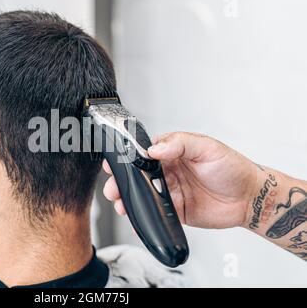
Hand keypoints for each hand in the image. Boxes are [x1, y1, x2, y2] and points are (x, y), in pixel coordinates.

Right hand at [103, 132, 260, 228]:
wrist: (249, 198)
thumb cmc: (232, 168)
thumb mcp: (208, 147)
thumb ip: (181, 143)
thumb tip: (155, 148)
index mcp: (173, 152)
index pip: (144, 152)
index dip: (128, 158)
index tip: (116, 162)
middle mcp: (169, 171)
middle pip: (138, 176)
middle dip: (122, 181)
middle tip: (114, 187)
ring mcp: (171, 191)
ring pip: (143, 195)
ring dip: (130, 199)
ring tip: (121, 204)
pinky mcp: (176, 210)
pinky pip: (156, 213)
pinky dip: (145, 217)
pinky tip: (137, 219)